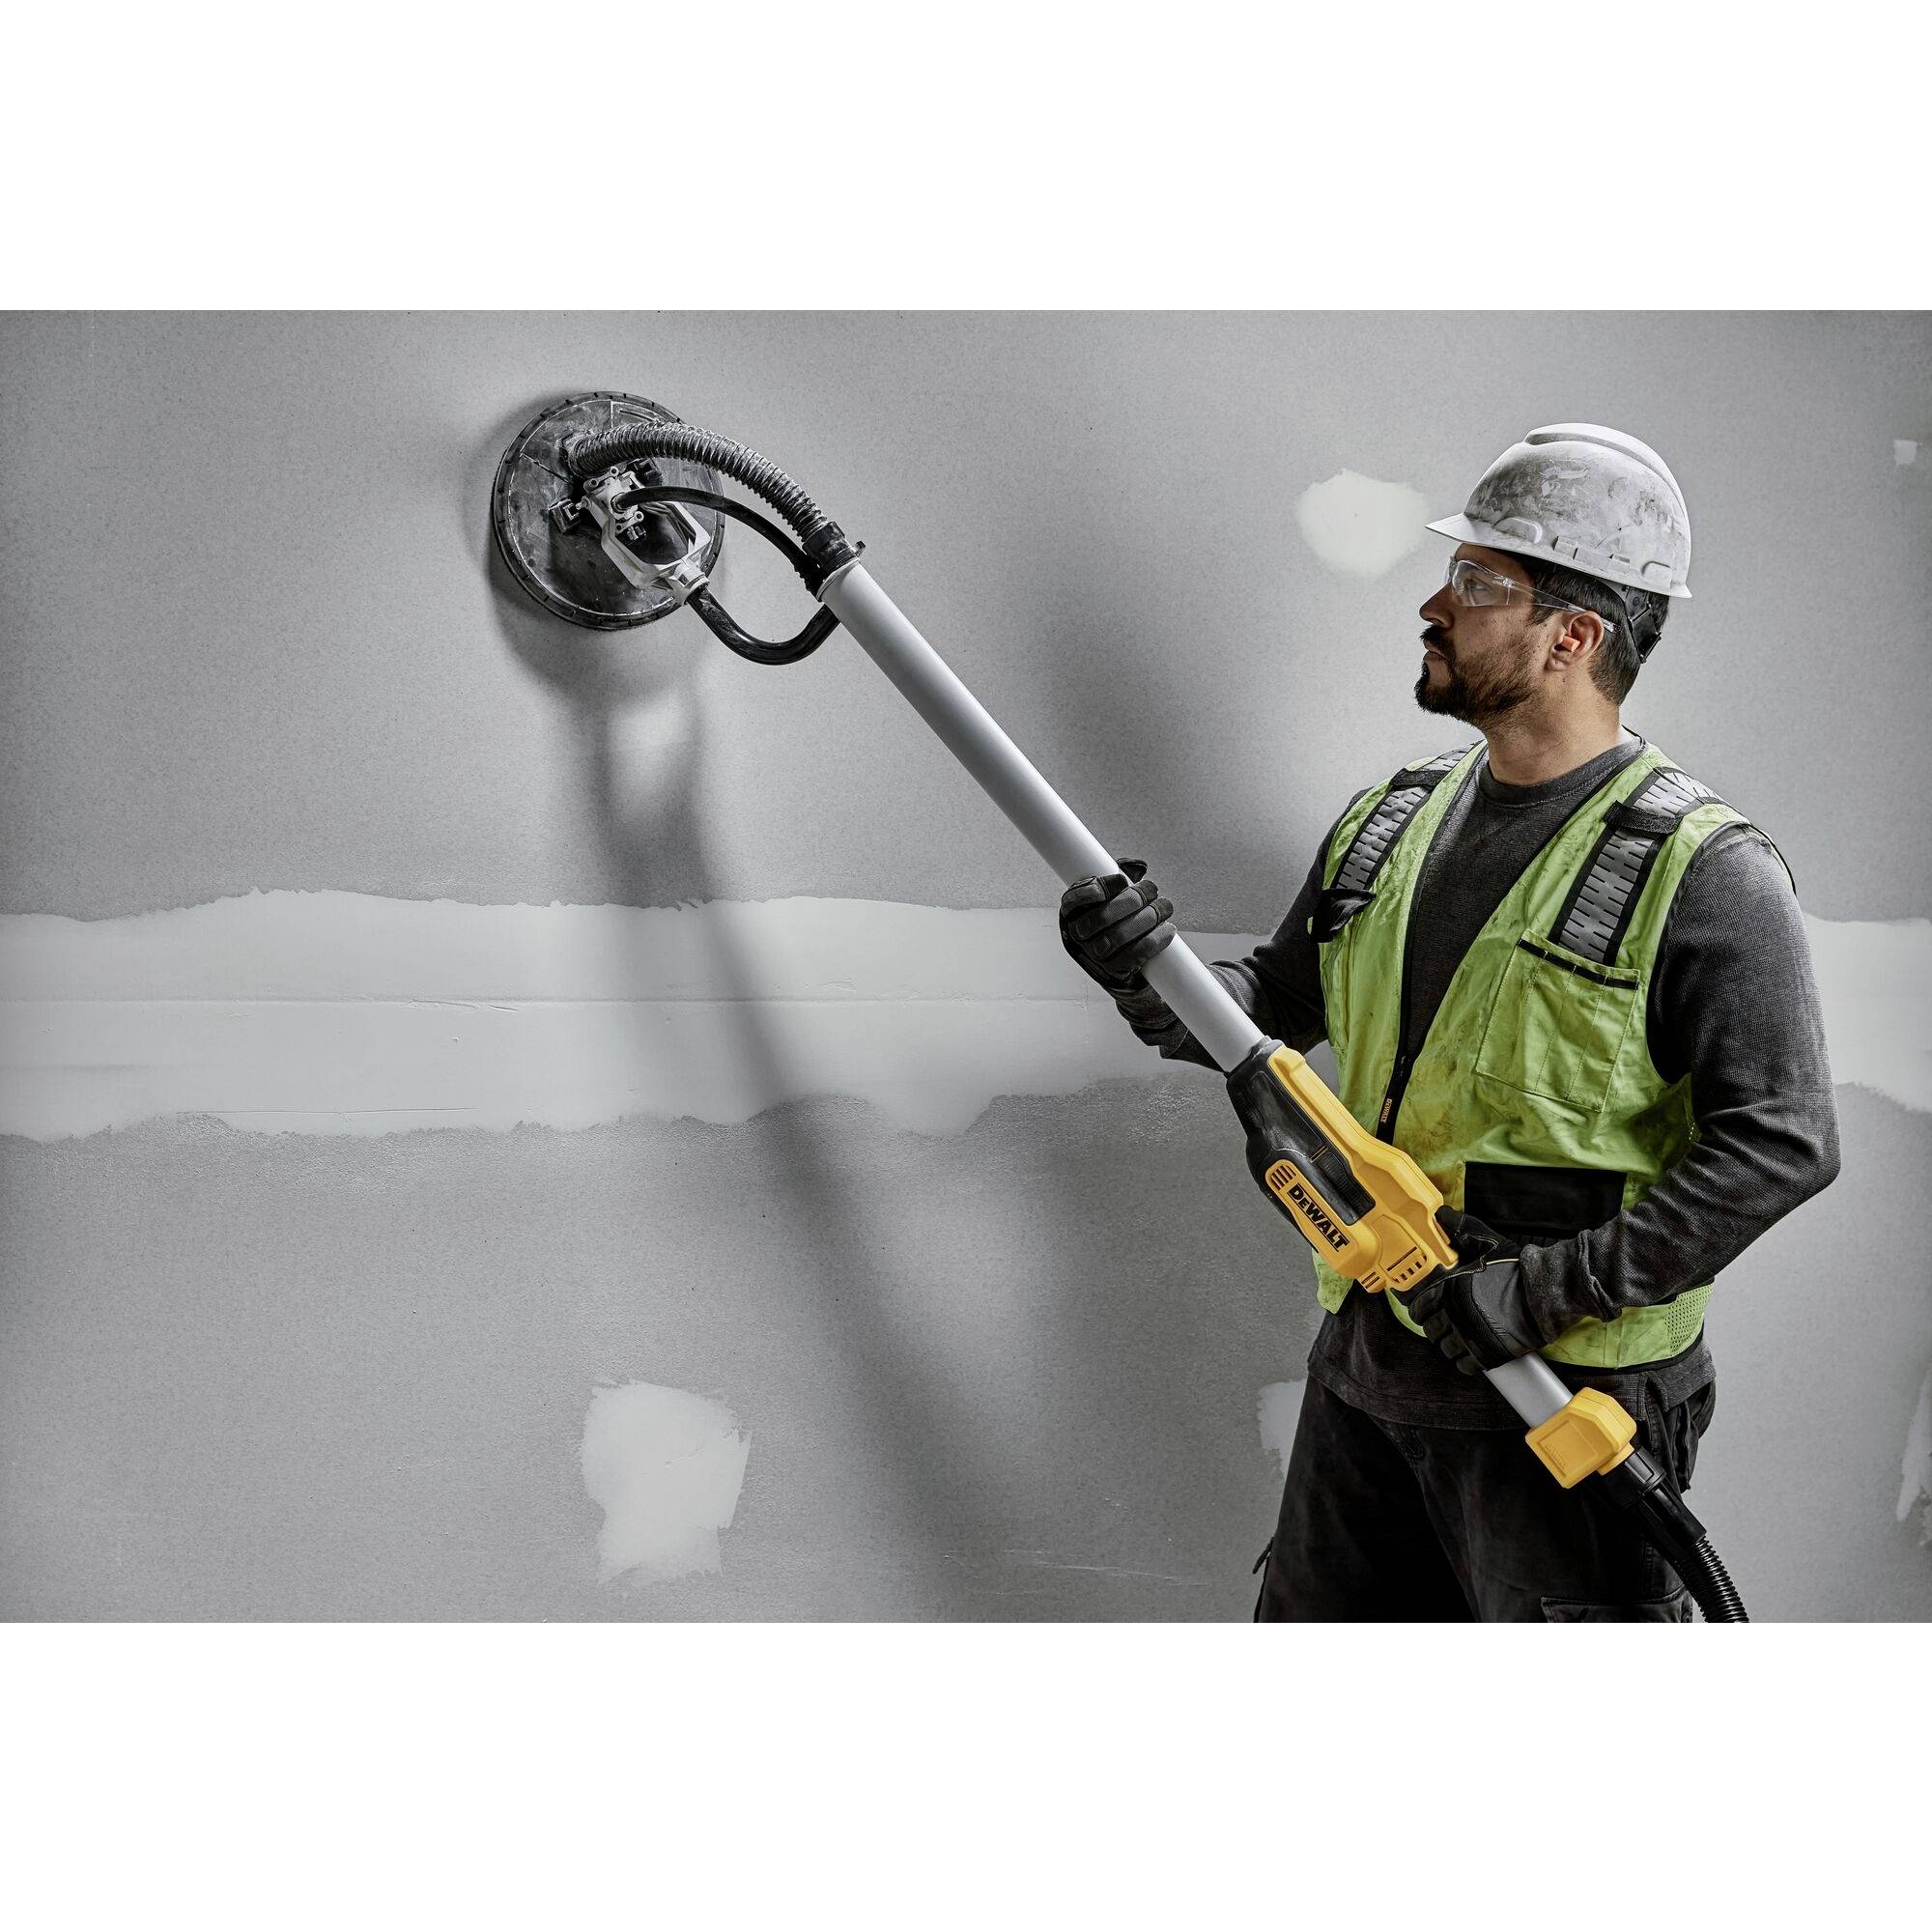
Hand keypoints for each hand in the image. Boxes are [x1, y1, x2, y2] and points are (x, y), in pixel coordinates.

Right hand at [1059, 859, 1176, 991]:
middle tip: (1152, 890)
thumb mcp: (1110, 897)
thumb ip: (1119, 880)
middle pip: (1102, 917)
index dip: (1099, 888)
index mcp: (1071, 913)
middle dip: (1133, 900)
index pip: (1075, 899)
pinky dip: (1154, 941)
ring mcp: (1095, 956)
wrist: (1119, 961)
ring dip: (1148, 918)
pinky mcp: (1114, 971)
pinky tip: (1167, 929)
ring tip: (1164, 907)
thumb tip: (1138, 867)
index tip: (1122, 880)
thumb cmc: (1114, 921)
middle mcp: (1078, 936)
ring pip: (1119, 936)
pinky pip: (1134, 956)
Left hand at [1403, 1207, 1538, 1376]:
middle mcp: (1454, 1314)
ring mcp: (1469, 1336)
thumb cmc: (1517, 1269)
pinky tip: (1469, 1352)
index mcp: (1450, 1289)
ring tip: (1458, 1336)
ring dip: (1448, 1343)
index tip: (1424, 1307)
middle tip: (1444, 1321)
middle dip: (1434, 1325)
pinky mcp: (1487, 1354)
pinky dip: (1463, 1361)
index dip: (1419, 1306)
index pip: (1418, 1305)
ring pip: (1445, 1347)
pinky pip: (1464, 1365)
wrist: (1546, 1293)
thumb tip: (1440, 1215)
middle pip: (1430, 1328)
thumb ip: (1462, 1229)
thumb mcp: (1487, 1242)